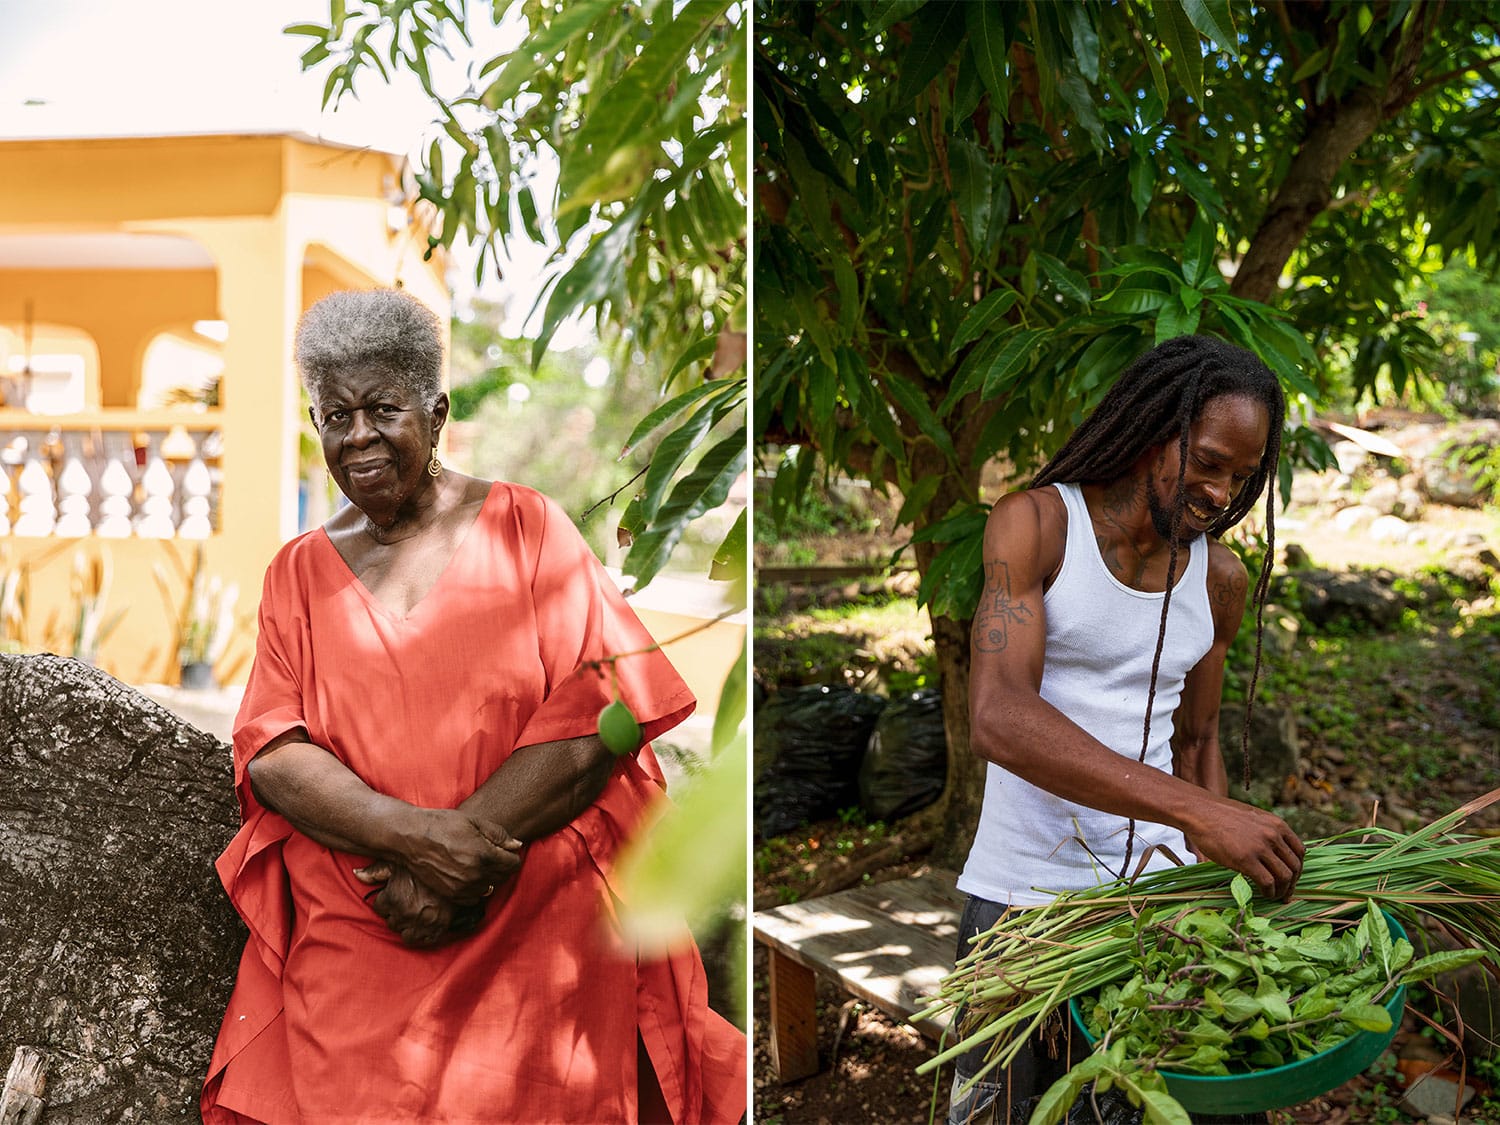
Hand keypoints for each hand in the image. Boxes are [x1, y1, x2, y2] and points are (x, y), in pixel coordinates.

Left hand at [357, 862, 453, 946]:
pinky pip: (423, 941)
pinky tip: (425, 923)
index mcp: (392, 898)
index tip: (397, 894)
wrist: (458, 870)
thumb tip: (356, 874)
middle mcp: (404, 914)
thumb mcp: (399, 863)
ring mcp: (420, 924)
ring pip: (405, 935)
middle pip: (392, 922)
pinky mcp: (437, 930)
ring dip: (408, 926)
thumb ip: (376, 870)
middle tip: (408, 902)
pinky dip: (423, 934)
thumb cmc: (425, 866)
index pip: (379, 908)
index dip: (387, 900)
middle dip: (397, 913)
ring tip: (415, 914)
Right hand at [395, 808, 522, 903]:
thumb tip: (516, 846)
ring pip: (490, 888)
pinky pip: (474, 898)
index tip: (502, 849)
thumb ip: (499, 835)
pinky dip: (475, 888)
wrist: (411, 838)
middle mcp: (476, 875)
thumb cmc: (442, 825)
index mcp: (484, 855)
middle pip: (503, 877)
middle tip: (488, 853)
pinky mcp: (451, 895)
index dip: (511, 855)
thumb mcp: (474, 821)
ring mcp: (463, 887)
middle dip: (501, 865)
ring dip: (489, 877)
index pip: (513, 864)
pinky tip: (467, 874)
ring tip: (476, 863)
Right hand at [1188, 800, 1304, 899]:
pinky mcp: (1246, 859)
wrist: (1199, 812)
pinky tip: (1264, 894)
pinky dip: (1269, 892)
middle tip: (1285, 893)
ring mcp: (1260, 847)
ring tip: (1274, 896)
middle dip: (1292, 884)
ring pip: (1284, 876)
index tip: (1292, 878)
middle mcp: (1273, 835)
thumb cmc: (1221, 815)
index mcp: (1277, 825)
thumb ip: (1267, 832)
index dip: (1297, 869)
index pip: (1300, 852)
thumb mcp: (1253, 818)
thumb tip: (1274, 852)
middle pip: (1295, 867)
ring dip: (1282, 890)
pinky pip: (1267, 882)